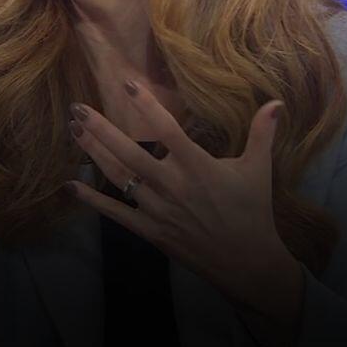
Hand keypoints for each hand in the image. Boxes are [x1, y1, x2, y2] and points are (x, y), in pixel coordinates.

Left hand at [64, 80, 304, 334]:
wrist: (248, 263)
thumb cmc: (252, 211)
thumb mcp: (259, 170)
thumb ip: (262, 134)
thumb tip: (276, 102)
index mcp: (198, 167)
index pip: (168, 130)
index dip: (147, 106)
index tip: (126, 83)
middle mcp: (174, 186)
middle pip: (130, 153)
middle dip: (101, 129)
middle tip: (76, 108)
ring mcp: (159, 209)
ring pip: (119, 177)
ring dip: (94, 153)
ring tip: (73, 130)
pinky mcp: (151, 231)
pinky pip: (116, 214)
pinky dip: (92, 200)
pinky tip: (71, 185)